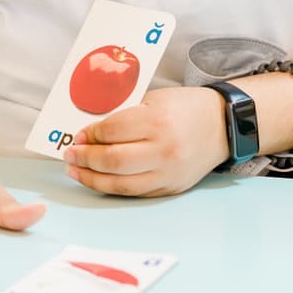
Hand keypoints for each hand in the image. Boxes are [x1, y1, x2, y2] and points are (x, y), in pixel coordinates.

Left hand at [62, 87, 227, 196]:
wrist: (222, 125)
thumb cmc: (185, 107)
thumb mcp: (154, 99)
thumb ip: (125, 116)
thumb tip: (91, 132)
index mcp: (157, 121)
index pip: (112, 131)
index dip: (90, 135)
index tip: (78, 135)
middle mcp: (163, 150)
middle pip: (113, 160)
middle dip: (85, 158)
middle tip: (70, 154)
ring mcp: (168, 173)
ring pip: (121, 183)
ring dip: (92, 179)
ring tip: (75, 171)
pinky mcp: (171, 187)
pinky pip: (136, 192)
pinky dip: (113, 187)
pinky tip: (99, 180)